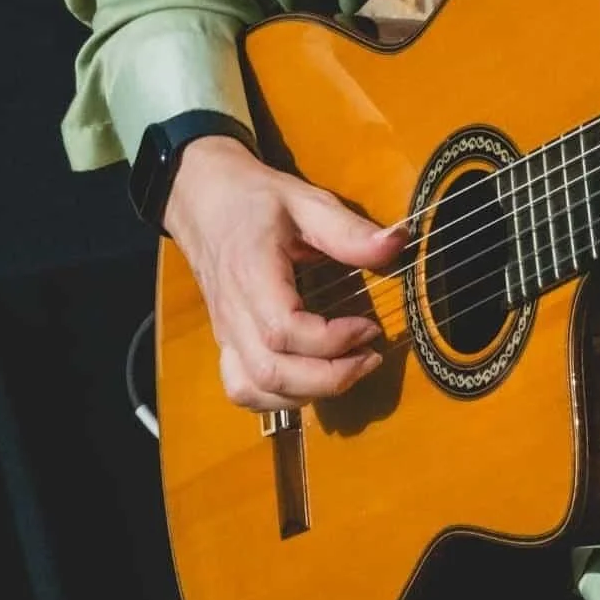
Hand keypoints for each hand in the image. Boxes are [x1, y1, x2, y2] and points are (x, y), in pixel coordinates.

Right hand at [164, 136, 399, 410]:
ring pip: (254, 389)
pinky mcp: (226, 341)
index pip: (284, 329)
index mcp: (252, 274)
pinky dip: (277, 399)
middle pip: (271, 372)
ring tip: (348, 370)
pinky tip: (311, 382)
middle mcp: (233, 312)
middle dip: (329, 378)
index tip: (371, 326)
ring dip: (306, 393)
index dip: (332, 340)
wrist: (202, 200)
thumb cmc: (255, 200)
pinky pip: (241, 387)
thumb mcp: (306, 201)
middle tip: (371, 357)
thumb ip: (348, 229)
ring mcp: (225, 332)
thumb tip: (397, 243)